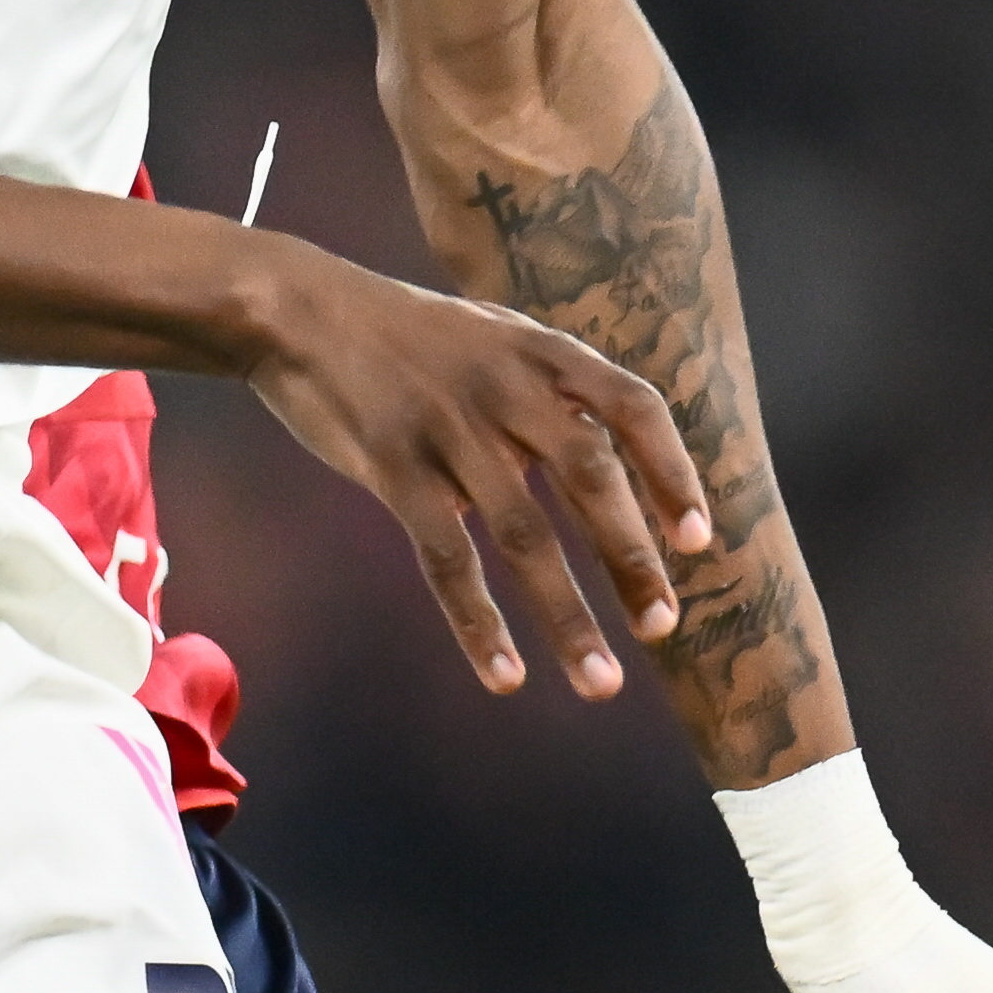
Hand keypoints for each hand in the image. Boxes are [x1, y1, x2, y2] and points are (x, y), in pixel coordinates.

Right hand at [233, 245, 712, 700]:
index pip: (634, 408)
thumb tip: (614, 456)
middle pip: (591, 479)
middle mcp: (505, 387)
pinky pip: (447, 558)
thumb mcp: (490, 336)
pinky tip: (505, 676)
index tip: (697, 540)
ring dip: (568, 617)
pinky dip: (479, 623)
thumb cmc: (402, 333)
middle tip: (663, 627)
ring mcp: (449, 429)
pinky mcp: (394, 467)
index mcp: (539, 352)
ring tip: (601, 682)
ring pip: (525, 536)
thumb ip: (548, 386)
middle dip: (632, 560)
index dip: (672, 474)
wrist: (295, 309)